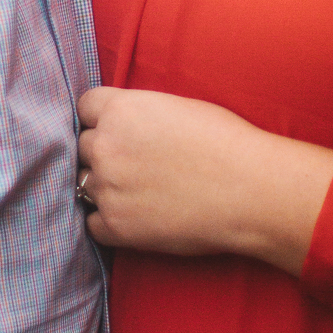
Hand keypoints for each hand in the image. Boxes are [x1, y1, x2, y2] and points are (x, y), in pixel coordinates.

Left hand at [76, 87, 332, 275]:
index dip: (101, 117)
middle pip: (83, 145)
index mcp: (120, 110)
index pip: (85, 107)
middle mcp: (105, 146)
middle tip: (135, 162)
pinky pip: (92, 223)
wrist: (249, 189)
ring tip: (139, 190)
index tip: (116, 128)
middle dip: (104, 152)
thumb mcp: (174, 106)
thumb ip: (136, 113)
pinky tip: (137, 216)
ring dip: (105, 186)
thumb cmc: (224, 141)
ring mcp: (107, 188)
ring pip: (84, 183)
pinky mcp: (116, 226)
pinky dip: (109, 221)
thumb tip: (121, 123)